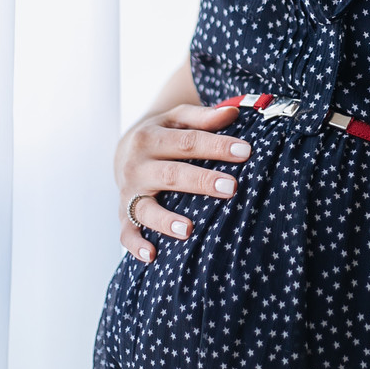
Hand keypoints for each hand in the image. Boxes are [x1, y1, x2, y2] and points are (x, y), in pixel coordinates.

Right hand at [117, 103, 250, 261]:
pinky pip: (126, 233)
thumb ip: (204, 117)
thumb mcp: (178, 119)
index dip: (217, 146)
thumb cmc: (163, 134)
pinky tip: (153, 255)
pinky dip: (136, 245)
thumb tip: (233, 113)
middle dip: (201, 181)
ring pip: (145, 208)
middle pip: (171, 174)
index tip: (245, 152)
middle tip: (231, 188)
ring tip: (190, 229)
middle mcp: (137, 166)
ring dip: (166, 220)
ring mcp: (129, 193)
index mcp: (151, 138)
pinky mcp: (123, 214)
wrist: (124, 151)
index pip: (187, 142)